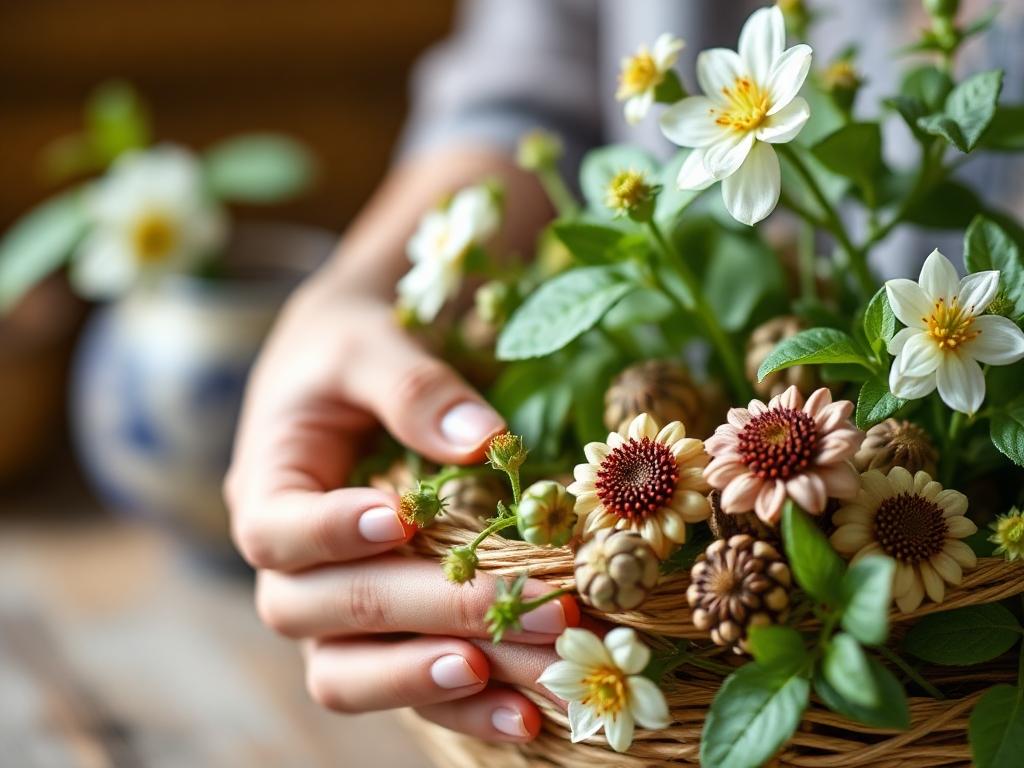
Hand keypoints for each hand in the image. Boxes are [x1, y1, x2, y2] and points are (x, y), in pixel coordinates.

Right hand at [225, 275, 576, 741]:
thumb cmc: (349, 347)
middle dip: (428, 615)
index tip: (398, 519)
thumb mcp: (369, 345)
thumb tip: (486, 442)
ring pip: (351, 674)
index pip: (275, 530)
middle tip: (529, 611)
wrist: (347, 368)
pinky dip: (459, 705)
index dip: (331, 533)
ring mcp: (329, 603)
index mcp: (266, 486)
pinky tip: (525, 714)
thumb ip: (414, 388)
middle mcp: (288, 561)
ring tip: (532, 688)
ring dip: (440, 684)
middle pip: (324, 614)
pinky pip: (402, 682)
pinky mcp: (378, 626)